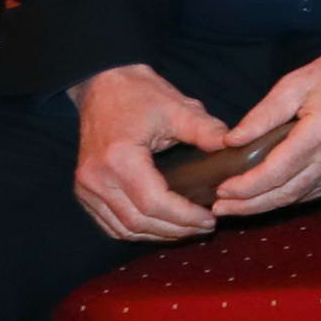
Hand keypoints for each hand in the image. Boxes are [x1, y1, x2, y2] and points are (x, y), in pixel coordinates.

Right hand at [70, 65, 235, 242]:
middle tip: (206, 226)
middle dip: (175, 229)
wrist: (102, 85)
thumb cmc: (140, 93)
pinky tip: (162, 226)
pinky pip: (110, 222)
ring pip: (122, 228)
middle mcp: (96, 179)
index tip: (211, 218)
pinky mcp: (85, 190)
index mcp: (119, 159)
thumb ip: (205, 130)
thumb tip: (235, 147)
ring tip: (188, 229)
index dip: (184, 216)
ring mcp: (86, 187)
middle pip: (138, 221)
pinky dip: (136, 229)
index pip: (154, 203)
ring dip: (156, 234)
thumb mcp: (177, 107)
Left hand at [212, 32, 320, 217]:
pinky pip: (317, 190)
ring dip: (268, 205)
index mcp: (318, 133)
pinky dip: (292, 197)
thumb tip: (231, 141)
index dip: (244, 187)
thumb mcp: (297, 82)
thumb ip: (263, 114)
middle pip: (285, 193)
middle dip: (249, 205)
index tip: (220, 189)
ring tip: (239, 207)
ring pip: (300, 196)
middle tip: (220, 209)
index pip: (274, 173)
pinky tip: (274, 195)